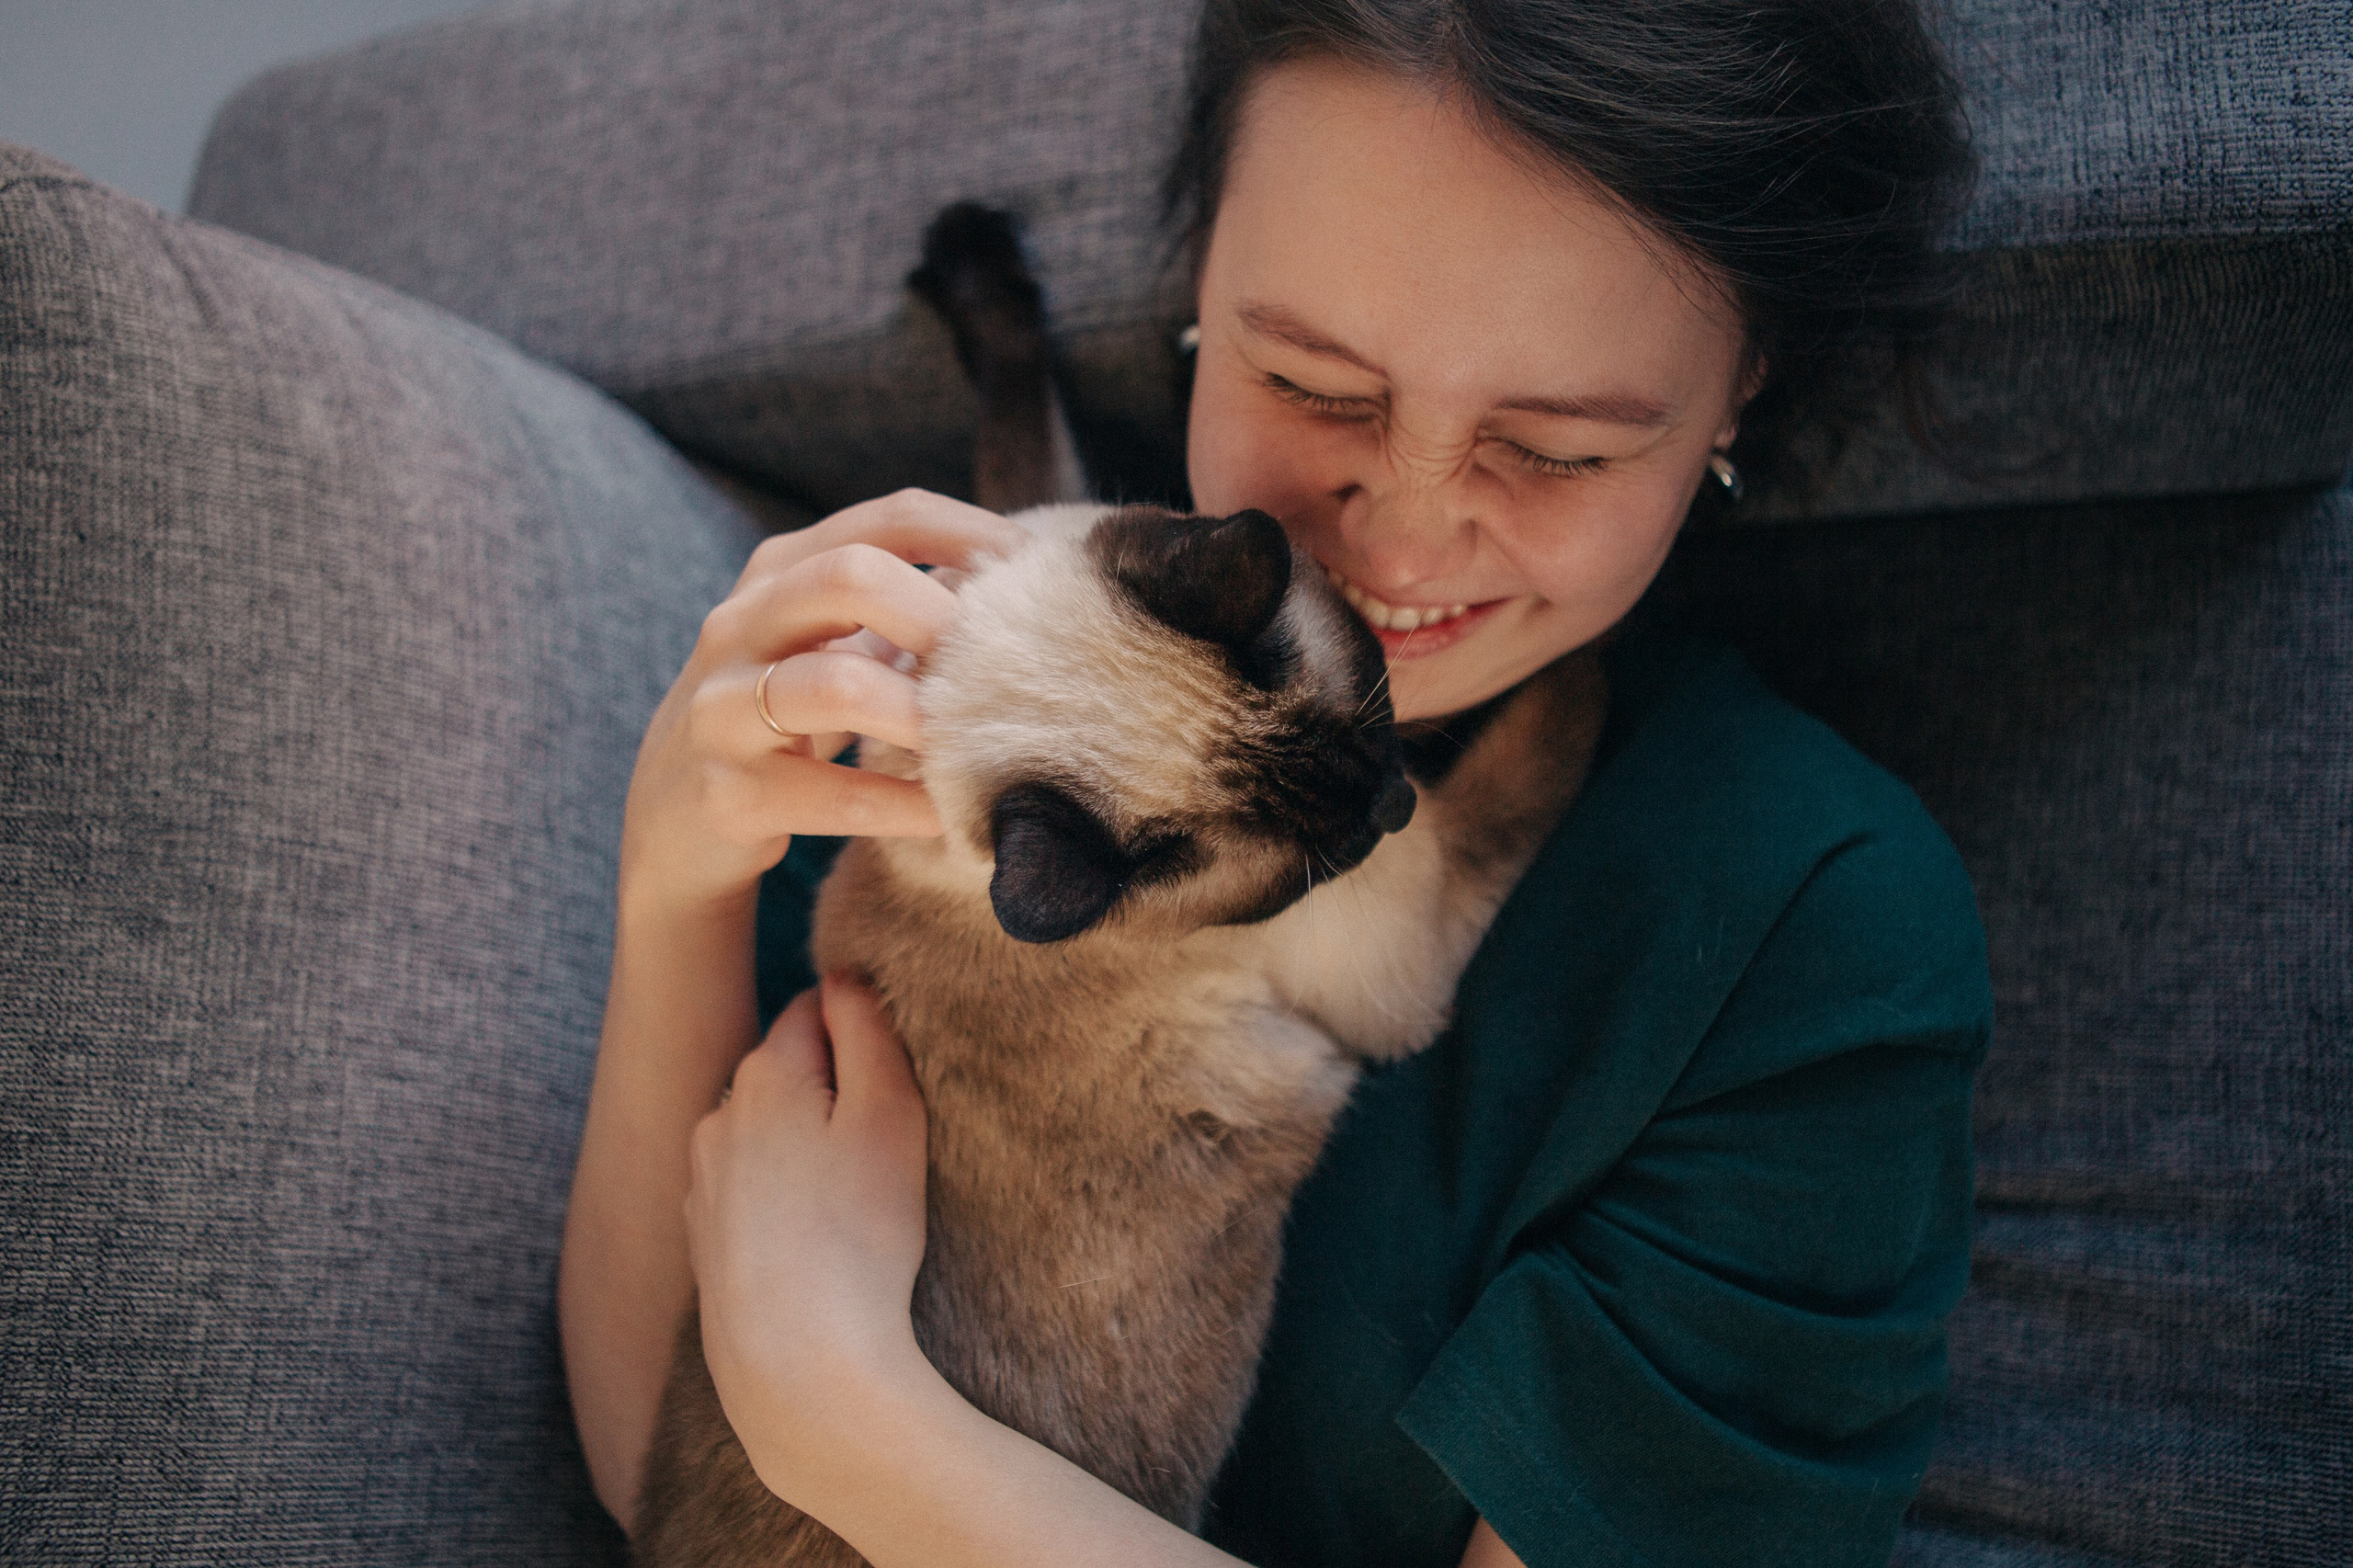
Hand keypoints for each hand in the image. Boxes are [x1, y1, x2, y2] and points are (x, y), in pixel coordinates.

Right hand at [619, 489, 1027, 917]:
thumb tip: (1019, 581)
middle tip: (1004, 662)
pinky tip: (950, 815)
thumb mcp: (826, 642)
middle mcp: (740, 625)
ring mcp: (723, 708)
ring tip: (979, 742)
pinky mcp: (728, 794)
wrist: (676, 816)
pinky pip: (829, 795)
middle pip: (851, 576)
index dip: (973, 534)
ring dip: (923, 713)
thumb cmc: (782, 716)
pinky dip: (901, 805)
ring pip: (835, 685)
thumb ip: (899, 606)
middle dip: (941, 614)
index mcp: (779, 572)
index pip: (888, 518)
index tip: (1037, 573)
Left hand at [685, 973, 934, 1508]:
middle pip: (789, 1069)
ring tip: (856, 1199)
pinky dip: (786, 1196)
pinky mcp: (704, 1236)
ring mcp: (703, 1179)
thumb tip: (844, 975)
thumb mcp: (890, 1113)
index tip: (902, 1076)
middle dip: (836, 1087)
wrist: (797, 1363)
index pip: (816, 1007)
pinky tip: (819, 1239)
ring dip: (808, 1143)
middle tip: (889, 1143)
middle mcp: (717, 1115)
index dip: (866, 1031)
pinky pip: (753, 1187)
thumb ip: (867, 1029)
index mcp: (763, 1074)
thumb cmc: (859, 1236)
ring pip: (768, 1130)